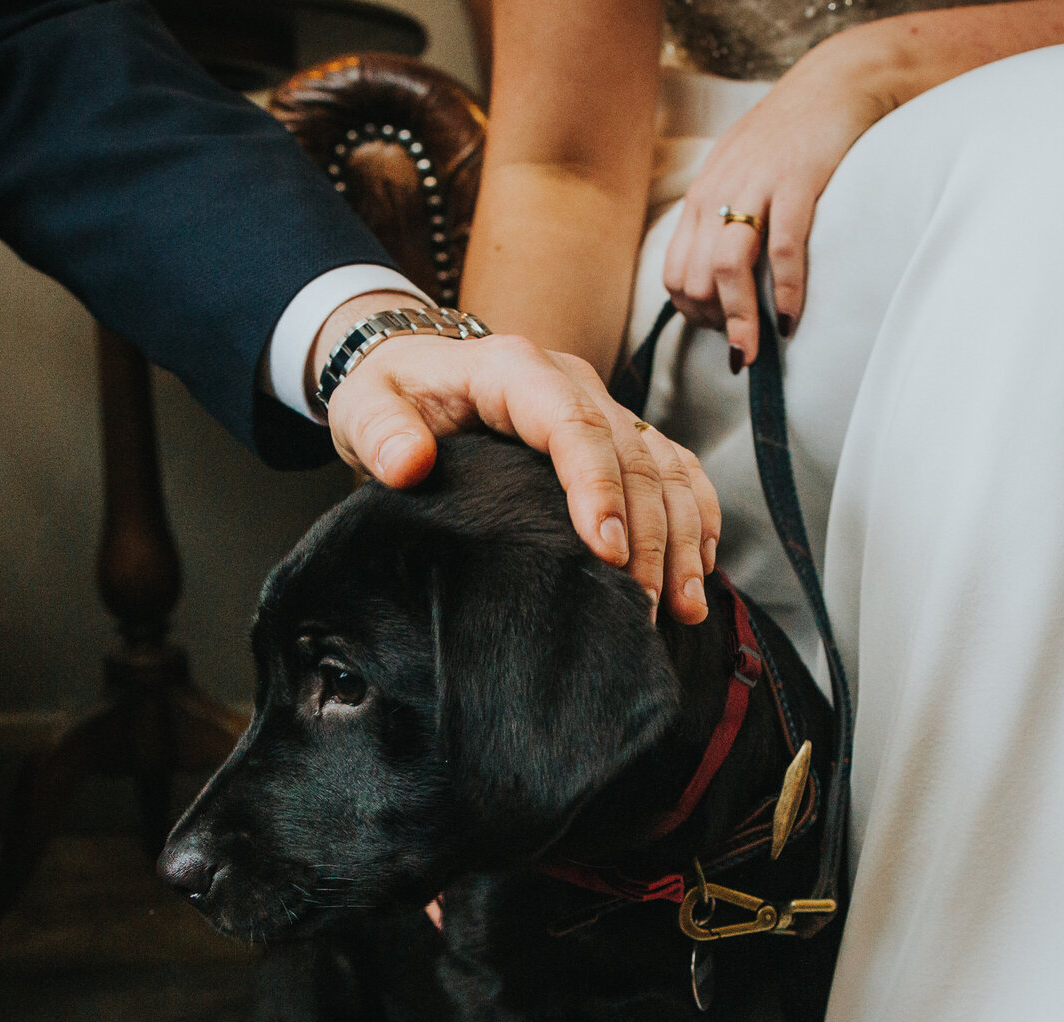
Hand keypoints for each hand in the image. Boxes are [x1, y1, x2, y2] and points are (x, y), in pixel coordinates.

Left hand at [320, 293, 720, 622]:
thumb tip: (408, 463)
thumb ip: (379, 432)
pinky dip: (694, 517)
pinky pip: (674, 469)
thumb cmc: (390, 394)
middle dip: (647, 536)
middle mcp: (572, 382)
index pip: (574, 425)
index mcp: (514, 370)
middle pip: (633, 454)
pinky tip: (699, 569)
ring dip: (681, 536)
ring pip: (665, 465)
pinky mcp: (615, 433)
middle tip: (639, 608)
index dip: (598, 488)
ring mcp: (601, 406)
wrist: (410, 372)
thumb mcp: (364, 406)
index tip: (606, 554)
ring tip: (682, 607)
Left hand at [660, 32, 900, 368]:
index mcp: (701, 198)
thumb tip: (717, 277)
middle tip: (745, 345)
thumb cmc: (788, 137)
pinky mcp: (796, 182)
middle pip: (694, 280)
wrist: (833, 83)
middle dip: (715, 324)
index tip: (722, 332)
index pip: (674, 274)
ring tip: (756, 351)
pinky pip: (782, 248)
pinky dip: (786, 291)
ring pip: (727, 270)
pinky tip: (791, 319)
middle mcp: (718, 194)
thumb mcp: (738, 174)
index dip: (693, 314)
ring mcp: (755, 188)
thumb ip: (723, 218)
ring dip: (741, 321)